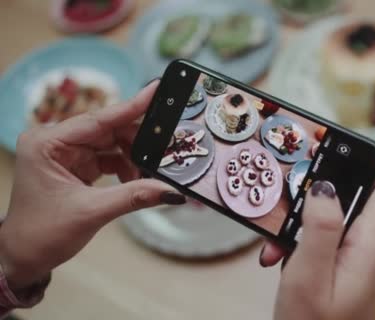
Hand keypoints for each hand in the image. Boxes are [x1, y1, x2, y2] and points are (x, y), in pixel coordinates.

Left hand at [0, 81, 184, 289]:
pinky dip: (126, 167)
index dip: (132, 106)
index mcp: (47, 143)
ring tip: (149, 174)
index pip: (98, 119)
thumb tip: (171, 191)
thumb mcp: (92, 212)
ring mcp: (65, 153)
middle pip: (109, 129)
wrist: (23, 257)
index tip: (157, 91)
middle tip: (166, 148)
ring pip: (112, 143)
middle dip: (138, 140)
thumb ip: (134, 196)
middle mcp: (54, 142)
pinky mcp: (75, 165)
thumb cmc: (41, 234)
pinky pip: (109, 157)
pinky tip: (136, 181)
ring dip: (133, 157)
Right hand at [261, 171, 374, 319]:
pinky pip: (337, 245)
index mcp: (374, 245)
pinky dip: (312, 248)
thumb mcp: (307, 276)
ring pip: (340, 224)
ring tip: (280, 250)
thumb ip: (320, 227)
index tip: (326, 158)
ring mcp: (371, 263)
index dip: (360, 162)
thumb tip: (325, 187)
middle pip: (357, 200)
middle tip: (286, 215)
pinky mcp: (359, 273)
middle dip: (318, 203)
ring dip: (307, 229)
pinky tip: (290, 263)